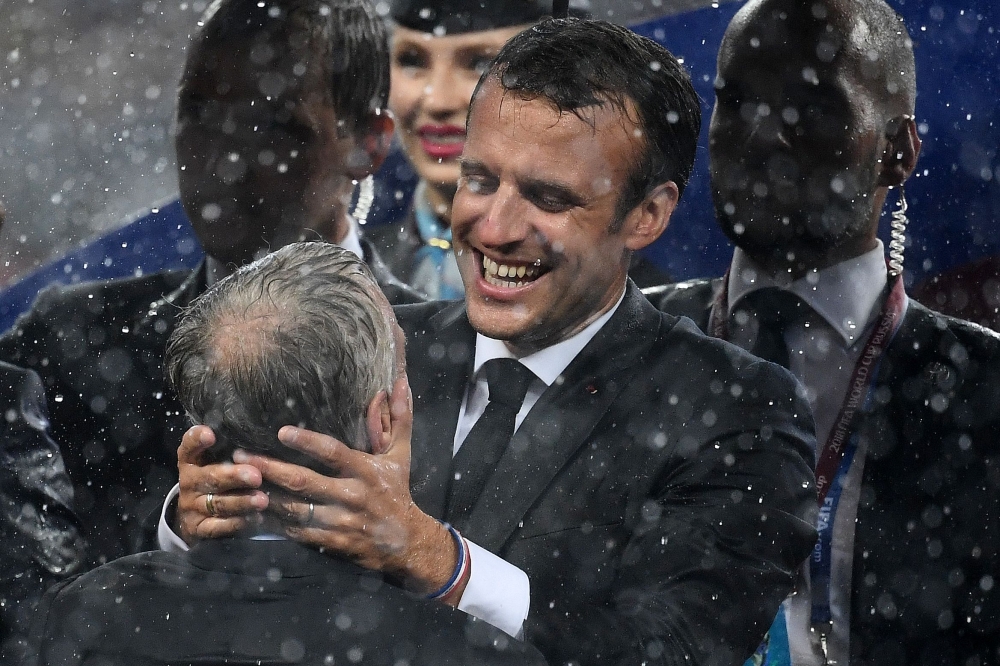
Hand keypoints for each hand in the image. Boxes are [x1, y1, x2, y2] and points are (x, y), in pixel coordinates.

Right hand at [176, 425, 268, 544]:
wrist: (192, 517)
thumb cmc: (213, 479)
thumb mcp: (213, 461)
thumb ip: (229, 450)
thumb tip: (264, 436)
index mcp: (191, 461)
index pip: (189, 447)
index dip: (197, 439)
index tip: (210, 434)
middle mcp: (189, 482)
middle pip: (210, 478)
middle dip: (234, 476)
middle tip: (256, 476)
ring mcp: (192, 506)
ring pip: (218, 503)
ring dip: (242, 502)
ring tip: (262, 500)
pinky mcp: (199, 528)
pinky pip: (218, 527)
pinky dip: (238, 523)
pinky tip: (256, 518)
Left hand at [238, 375, 463, 598]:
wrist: (405, 544)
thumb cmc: (397, 492)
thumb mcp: (401, 456)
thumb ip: (399, 419)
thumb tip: (400, 382)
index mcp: (366, 471)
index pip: (333, 454)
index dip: (307, 443)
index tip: (281, 432)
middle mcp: (351, 495)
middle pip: (303, 482)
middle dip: (269, 468)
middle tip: (239, 455)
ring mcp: (338, 522)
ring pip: (293, 508)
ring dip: (263, 495)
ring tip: (236, 482)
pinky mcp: (328, 542)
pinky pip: (294, 532)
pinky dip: (272, 521)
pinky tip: (250, 509)